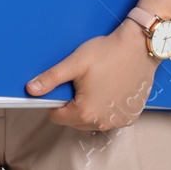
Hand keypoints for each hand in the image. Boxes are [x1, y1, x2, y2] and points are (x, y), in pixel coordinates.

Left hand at [25, 20, 158, 130]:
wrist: (140, 47)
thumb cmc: (107, 53)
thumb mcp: (75, 63)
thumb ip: (51, 79)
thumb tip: (31, 90)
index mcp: (86, 112)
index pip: (57, 117)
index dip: (55, 102)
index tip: (64, 86)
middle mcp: (103, 122)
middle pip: (74, 121)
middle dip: (72, 105)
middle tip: (81, 82)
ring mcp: (119, 121)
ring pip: (92, 121)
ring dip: (89, 108)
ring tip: (96, 84)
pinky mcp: (131, 117)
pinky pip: (110, 119)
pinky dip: (106, 109)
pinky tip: (110, 89)